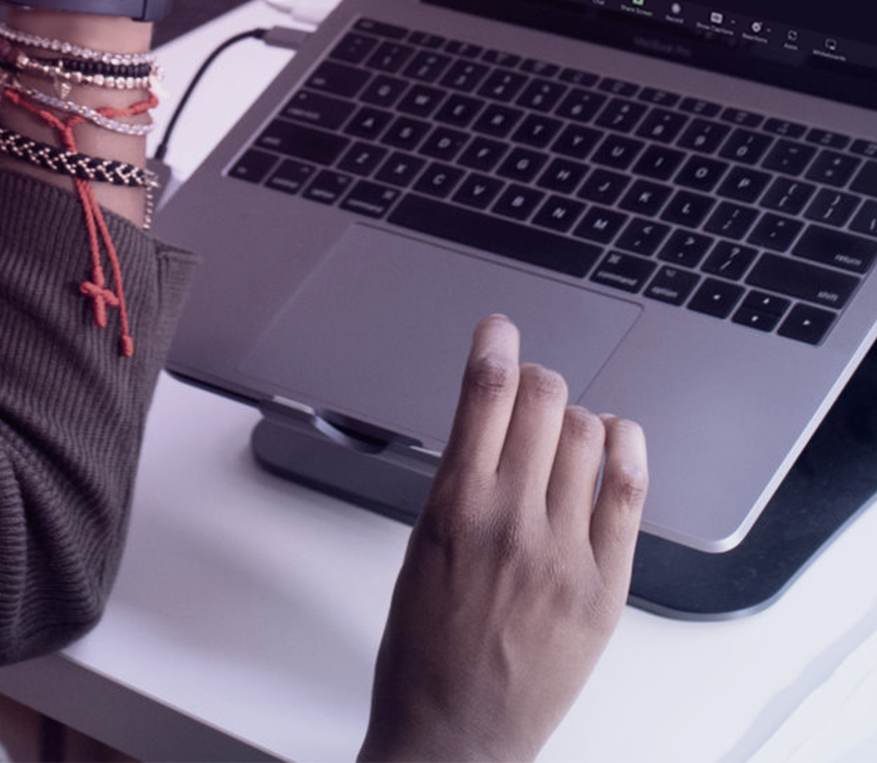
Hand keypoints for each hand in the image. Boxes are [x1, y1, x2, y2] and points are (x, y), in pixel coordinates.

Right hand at [361, 317, 646, 762]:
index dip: (494, 345)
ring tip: (567, 426)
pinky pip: (628, 495)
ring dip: (576, 416)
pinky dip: (626, 451)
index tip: (498, 327)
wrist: (455, 734)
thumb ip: (460, 481)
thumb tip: (491, 420)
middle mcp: (513, 522)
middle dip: (537, 379)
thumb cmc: (424, 646)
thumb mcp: (420, 545)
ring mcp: (566, 554)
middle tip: (531, 384)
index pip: (484, 394)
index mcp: (454, 507)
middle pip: (545, 402)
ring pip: (590, 436)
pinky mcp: (605, 588)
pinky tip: (617, 438)